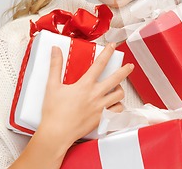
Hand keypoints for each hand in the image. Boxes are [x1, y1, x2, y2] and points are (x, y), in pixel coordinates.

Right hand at [11, 43, 132, 168]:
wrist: (56, 134)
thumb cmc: (53, 112)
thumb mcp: (52, 86)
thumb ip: (55, 66)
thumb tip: (56, 50)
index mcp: (85, 85)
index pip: (99, 64)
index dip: (108, 53)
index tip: (113, 46)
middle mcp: (96, 95)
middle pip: (116, 79)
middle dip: (125, 70)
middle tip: (130, 66)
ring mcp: (100, 107)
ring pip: (119, 95)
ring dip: (120, 89)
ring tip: (118, 87)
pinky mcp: (102, 119)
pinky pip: (117, 111)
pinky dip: (118, 107)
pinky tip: (115, 105)